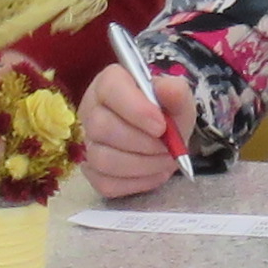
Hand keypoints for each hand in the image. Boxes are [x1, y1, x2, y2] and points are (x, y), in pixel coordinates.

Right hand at [79, 61, 191, 196]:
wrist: (166, 137)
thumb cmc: (167, 112)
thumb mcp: (178, 99)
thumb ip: (176, 92)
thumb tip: (169, 89)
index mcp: (108, 83)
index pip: (110, 90)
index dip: (136, 110)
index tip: (161, 126)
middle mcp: (91, 110)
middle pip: (102, 128)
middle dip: (142, 143)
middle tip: (168, 148)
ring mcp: (88, 142)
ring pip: (102, 159)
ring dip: (142, 165)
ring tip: (165, 160)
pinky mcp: (92, 170)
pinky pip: (105, 183)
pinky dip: (135, 183)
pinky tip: (152, 173)